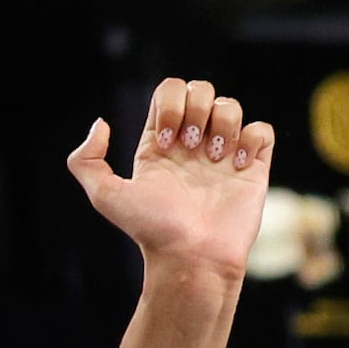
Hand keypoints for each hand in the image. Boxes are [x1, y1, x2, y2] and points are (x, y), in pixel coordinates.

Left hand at [69, 77, 275, 277]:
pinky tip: (237, 166)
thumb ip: (86, 160)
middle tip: (191, 146)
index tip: (165, 143)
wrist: (192, 257)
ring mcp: (223, 153)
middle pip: (201, 90)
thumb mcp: (105, 196)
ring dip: (223, 125)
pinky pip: (261, 130)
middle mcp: (191, 144)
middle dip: (196, 109)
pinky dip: (251, 139)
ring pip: (230, 106)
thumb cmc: (151, 230)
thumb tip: (101, 124)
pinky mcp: (253, 166)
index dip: (169, 106)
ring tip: (215, 160)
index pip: (168, 93)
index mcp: (159, 145)